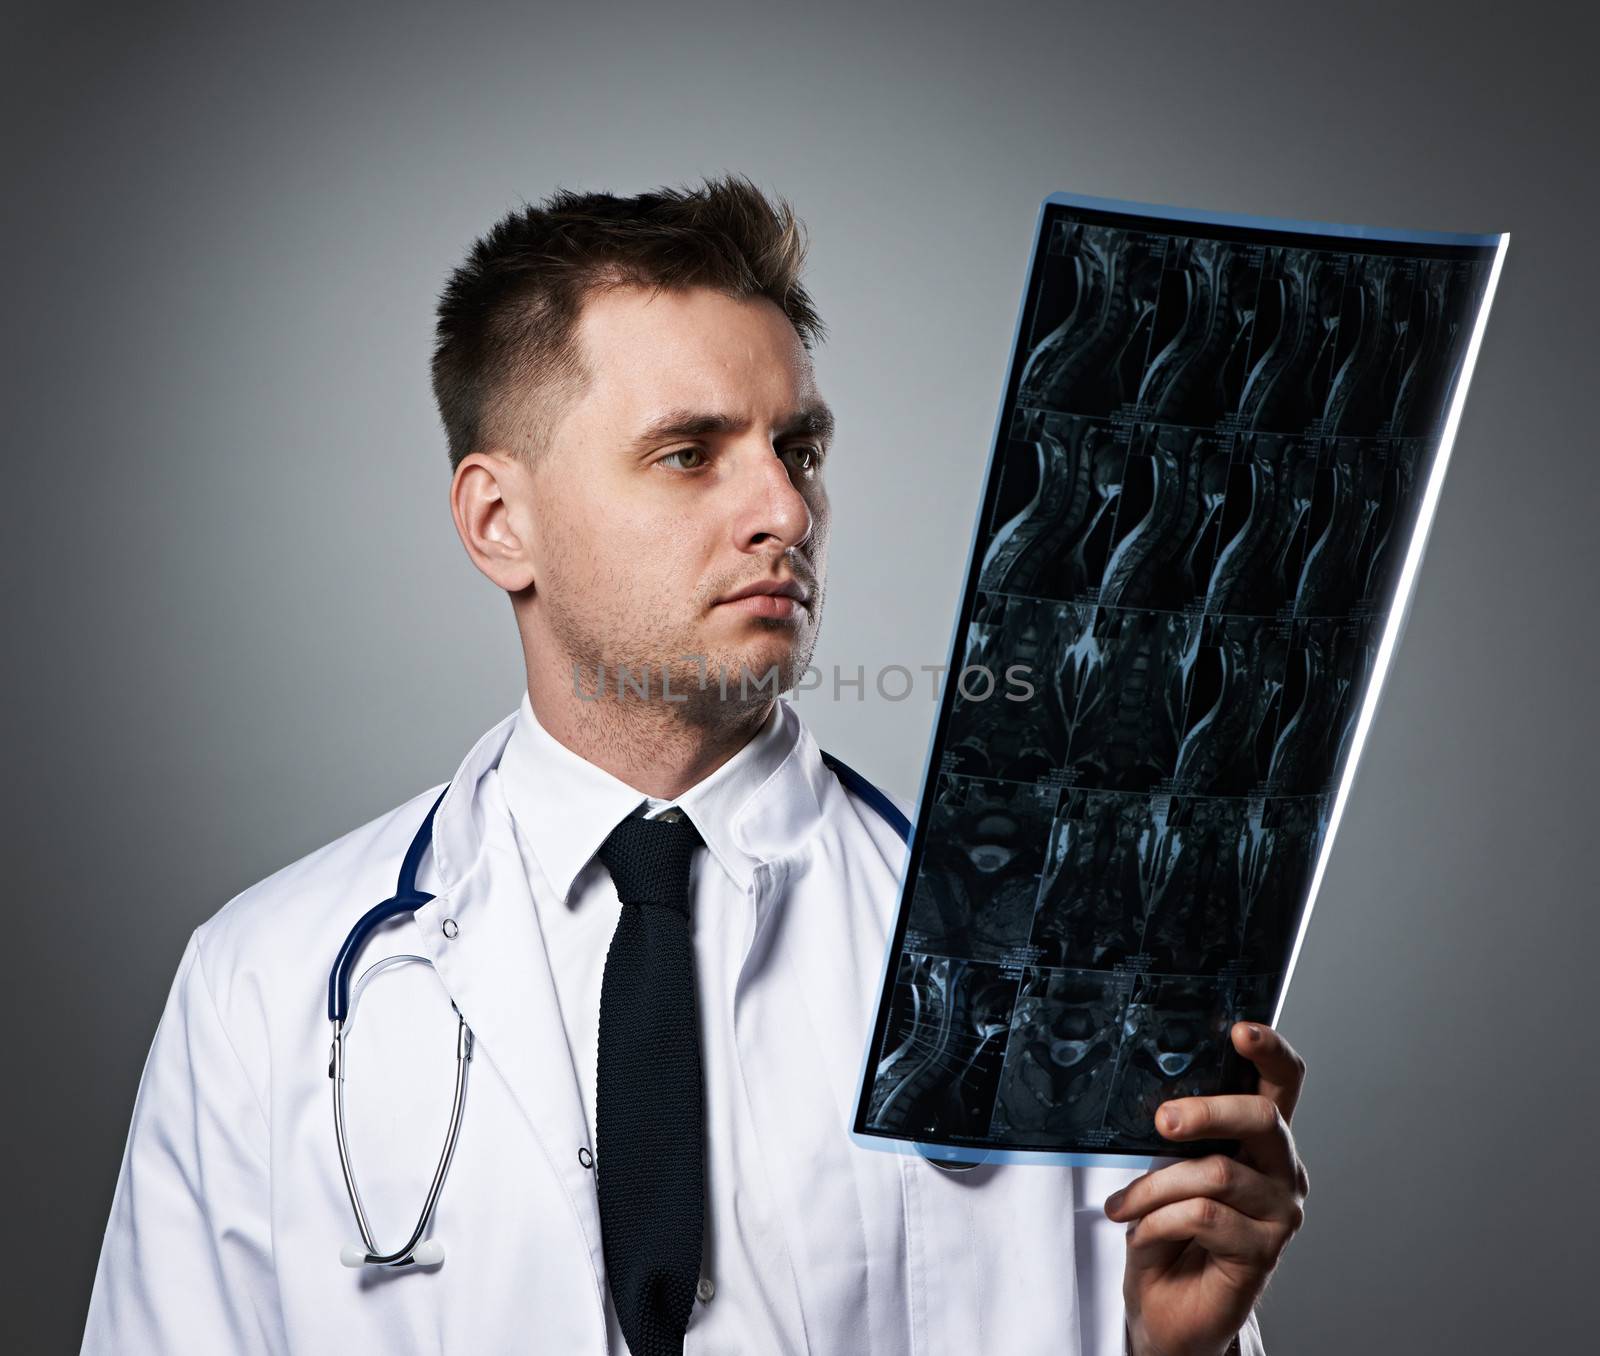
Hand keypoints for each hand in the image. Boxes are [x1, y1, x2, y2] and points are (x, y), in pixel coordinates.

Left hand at [1105, 1022, 1308, 1355]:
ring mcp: (1279, 1212)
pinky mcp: (1264, 1252)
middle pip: (1262, 1118)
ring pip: (1217, 1173)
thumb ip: (1173, 1131)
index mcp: (1260, 1137)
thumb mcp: (1162, 1167)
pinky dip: (1158, 1221)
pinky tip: (1141, 1234)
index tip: (1242, 1029)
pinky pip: (1203, 1217)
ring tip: (1123, 1205)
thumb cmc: (1166, 1227)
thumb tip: (1152, 1096)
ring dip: (1155, 1187)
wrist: (1167, 1307)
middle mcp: (1282, 1169)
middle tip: (1161, 1121)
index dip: (1270, 1050)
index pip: (1282, 1083)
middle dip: (1207, 1111)